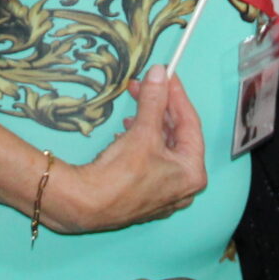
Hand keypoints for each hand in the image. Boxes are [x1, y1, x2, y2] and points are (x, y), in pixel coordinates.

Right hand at [46, 66, 207, 232]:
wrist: (85, 205)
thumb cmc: (120, 174)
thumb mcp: (142, 132)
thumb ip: (154, 100)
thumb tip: (159, 73)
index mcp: (192, 172)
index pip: (190, 124)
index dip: (177, 96)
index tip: (167, 76)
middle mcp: (184, 187)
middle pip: (177, 137)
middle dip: (159, 110)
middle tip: (146, 88)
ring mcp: (164, 195)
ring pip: (162, 149)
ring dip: (148, 126)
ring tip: (132, 113)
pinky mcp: (144, 197)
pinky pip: (150, 163)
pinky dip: (141, 145)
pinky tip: (125, 136)